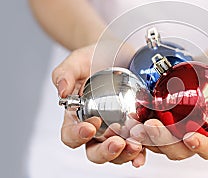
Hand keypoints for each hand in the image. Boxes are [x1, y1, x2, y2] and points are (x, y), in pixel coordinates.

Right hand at [52, 44, 145, 166]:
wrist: (119, 53)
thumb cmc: (95, 59)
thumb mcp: (78, 61)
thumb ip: (66, 73)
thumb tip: (62, 90)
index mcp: (77, 117)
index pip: (70, 135)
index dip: (77, 135)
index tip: (89, 127)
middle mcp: (96, 129)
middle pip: (94, 151)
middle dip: (105, 151)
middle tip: (116, 142)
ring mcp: (116, 131)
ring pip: (117, 153)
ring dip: (125, 153)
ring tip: (135, 145)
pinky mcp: (135, 128)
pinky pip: (137, 146)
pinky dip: (141, 152)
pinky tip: (146, 149)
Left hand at [129, 82, 207, 160]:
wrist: (197, 62)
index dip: (200, 146)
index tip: (189, 136)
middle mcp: (193, 137)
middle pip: (179, 150)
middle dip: (165, 142)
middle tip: (151, 127)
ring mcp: (174, 134)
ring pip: (160, 146)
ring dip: (146, 140)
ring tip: (134, 126)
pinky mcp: (159, 126)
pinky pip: (147, 136)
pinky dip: (138, 132)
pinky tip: (129, 121)